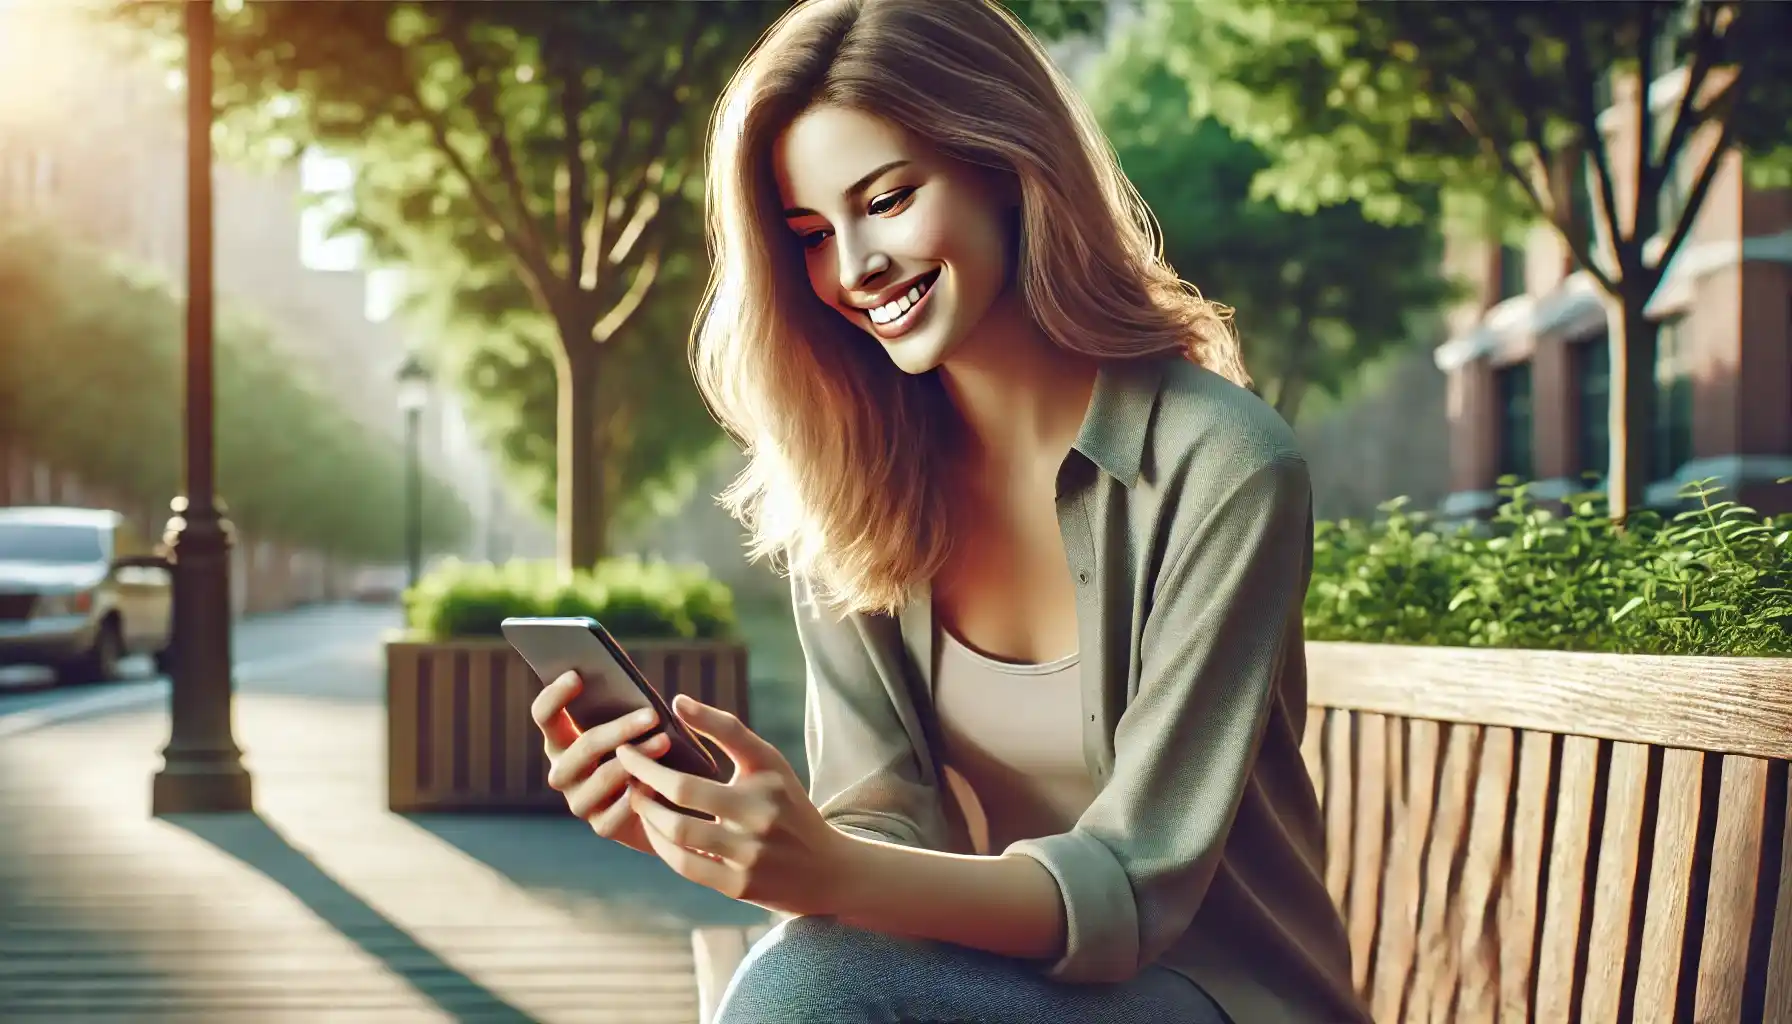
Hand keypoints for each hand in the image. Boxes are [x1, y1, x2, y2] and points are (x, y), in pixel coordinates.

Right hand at [530, 670, 669, 854]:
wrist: (662, 803)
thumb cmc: (644, 749)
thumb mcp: (633, 726)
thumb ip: (627, 705)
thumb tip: (639, 684)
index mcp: (562, 741)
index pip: (545, 717)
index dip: (554, 696)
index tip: (577, 675)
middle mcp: (564, 772)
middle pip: (580, 748)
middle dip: (618, 730)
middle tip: (652, 714)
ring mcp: (580, 802)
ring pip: (599, 779)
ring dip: (634, 759)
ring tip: (665, 742)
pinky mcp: (603, 827)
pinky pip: (616, 813)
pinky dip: (637, 797)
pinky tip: (656, 783)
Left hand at [616, 693, 851, 916]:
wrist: (825, 869)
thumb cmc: (787, 805)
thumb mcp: (768, 762)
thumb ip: (726, 730)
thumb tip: (678, 702)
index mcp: (765, 784)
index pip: (699, 769)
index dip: (651, 762)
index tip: (626, 747)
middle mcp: (759, 821)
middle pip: (682, 802)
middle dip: (643, 785)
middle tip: (625, 772)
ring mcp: (748, 858)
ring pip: (679, 837)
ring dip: (648, 816)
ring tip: (637, 799)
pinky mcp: (739, 888)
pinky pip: (686, 866)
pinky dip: (663, 846)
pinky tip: (655, 831)